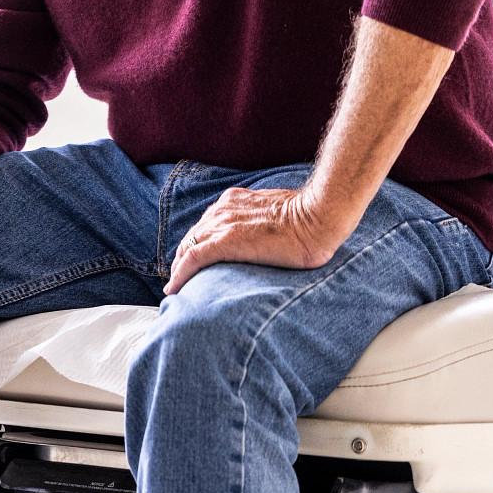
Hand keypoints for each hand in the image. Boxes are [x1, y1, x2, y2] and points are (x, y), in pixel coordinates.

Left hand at [165, 186, 343, 293]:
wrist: (318, 218)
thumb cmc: (309, 219)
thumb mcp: (277, 214)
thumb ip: (262, 222)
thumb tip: (266, 237)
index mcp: (233, 202)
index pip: (205, 226)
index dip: (195, 245)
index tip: (192, 262)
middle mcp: (223, 211)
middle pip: (192, 237)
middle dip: (182, 259)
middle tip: (179, 281)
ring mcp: (223, 224)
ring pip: (188, 248)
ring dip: (178, 270)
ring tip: (175, 289)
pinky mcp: (226, 241)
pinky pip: (193, 259)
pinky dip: (180, 275)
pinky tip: (174, 290)